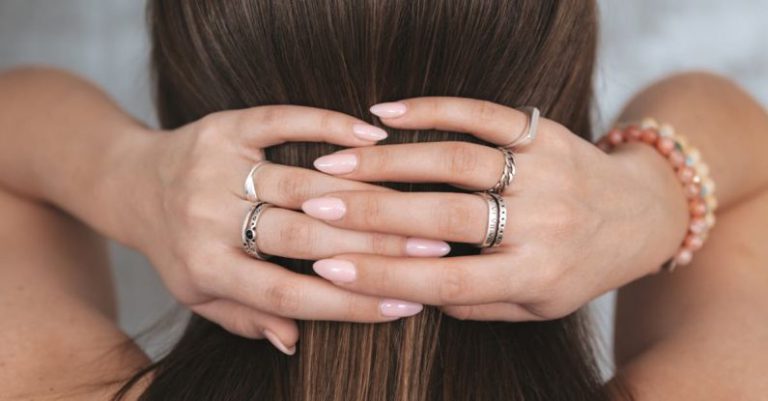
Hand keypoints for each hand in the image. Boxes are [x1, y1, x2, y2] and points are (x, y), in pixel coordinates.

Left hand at [126, 106, 448, 353]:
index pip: (287, 294)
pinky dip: (327, 125)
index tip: (406, 304)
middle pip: (303, 237)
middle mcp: (208, 218)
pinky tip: (373, 137)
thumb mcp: (200, 294)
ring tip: (420, 204)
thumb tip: (294, 342)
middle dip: (375, 247)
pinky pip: (282, 121)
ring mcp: (216, 167)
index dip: (349, 303)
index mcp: (205, 268)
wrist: (130, 182)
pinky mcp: (225, 125)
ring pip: (303, 182)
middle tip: (435, 250)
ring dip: (366, 194)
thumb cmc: (176, 246)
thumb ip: (246, 317)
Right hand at [301, 97, 689, 320]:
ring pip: (457, 161)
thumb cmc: (581, 267)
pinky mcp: (542, 132)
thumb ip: (478, 304)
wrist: (642, 214)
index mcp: (536, 275)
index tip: (328, 269)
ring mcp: (544, 171)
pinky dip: (432, 109)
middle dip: (373, 212)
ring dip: (390, 160)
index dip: (384, 276)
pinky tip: (385, 112)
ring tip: (335, 161)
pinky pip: (483, 114)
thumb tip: (412, 293)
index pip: (448, 280)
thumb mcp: (539, 307)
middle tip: (316, 207)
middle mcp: (542, 223)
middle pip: (445, 216)